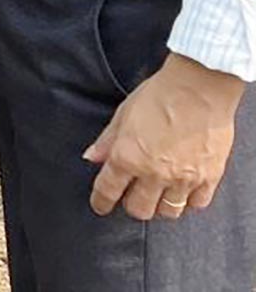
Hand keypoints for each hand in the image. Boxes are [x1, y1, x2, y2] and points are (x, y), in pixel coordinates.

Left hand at [86, 54, 244, 219]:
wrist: (199, 88)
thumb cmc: (160, 95)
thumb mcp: (124, 114)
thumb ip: (107, 140)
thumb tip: (92, 158)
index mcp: (127, 156)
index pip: (108, 191)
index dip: (101, 202)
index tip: (100, 206)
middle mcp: (154, 173)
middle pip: (139, 209)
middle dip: (131, 206)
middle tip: (131, 196)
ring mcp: (183, 178)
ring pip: (168, 212)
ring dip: (160, 205)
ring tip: (158, 194)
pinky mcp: (209, 177)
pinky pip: (196, 204)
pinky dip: (188, 201)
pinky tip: (183, 191)